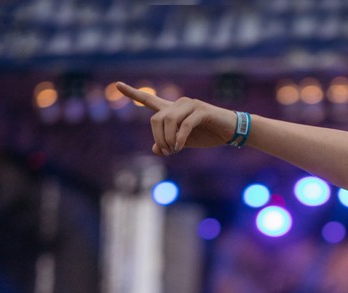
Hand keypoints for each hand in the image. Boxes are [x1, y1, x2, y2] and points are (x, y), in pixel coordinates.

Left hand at [115, 82, 236, 155]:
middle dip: (158, 138)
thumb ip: (169, 144)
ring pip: (168, 120)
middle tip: (167, 152)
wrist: (231, 131)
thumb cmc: (208, 135)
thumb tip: (155, 149)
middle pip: (156, 118)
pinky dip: (180, 138)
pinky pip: (184, 125)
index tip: (117, 85)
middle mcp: (179, 104)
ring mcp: (190, 105)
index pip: (149, 100)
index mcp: (173, 110)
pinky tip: (180, 147)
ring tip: (175, 150)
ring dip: (168, 139)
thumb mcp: (184, 143)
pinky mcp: (201, 110)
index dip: (132, 93)